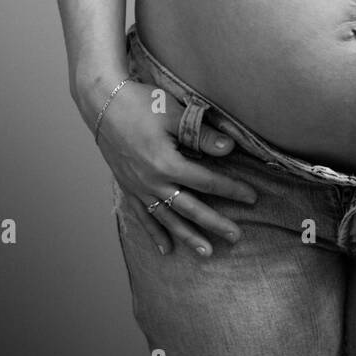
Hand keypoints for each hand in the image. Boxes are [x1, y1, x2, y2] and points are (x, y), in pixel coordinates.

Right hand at [92, 81, 257, 258]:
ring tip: (207, 252)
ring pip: (168, 219)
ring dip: (188, 236)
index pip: (207, 182)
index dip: (231, 190)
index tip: (252, 197)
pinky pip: (144, 216)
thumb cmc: (141, 103)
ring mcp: (139, 187)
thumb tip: (229, 148)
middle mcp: (152, 181)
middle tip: (236, 236)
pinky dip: (155, 233)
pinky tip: (166, 249)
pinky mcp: (129, 187)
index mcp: (166, 163)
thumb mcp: (174, 113)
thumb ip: (202, 134)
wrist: (103, 103)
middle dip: (215, 223)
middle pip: (190, 208)